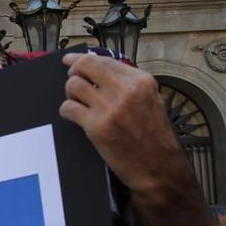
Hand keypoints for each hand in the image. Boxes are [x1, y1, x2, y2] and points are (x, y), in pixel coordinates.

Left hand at [60, 54, 182, 194]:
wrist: (158, 167)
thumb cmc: (154, 136)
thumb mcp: (152, 101)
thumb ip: (129, 84)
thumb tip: (100, 69)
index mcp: (142, 81)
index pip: (104, 60)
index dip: (82, 58)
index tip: (70, 60)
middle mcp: (126, 91)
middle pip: (85, 66)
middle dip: (73, 71)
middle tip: (72, 79)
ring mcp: (110, 108)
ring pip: (73, 86)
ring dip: (70, 93)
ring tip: (77, 102)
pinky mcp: (96, 127)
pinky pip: (68, 108)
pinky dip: (67, 111)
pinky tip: (74, 116)